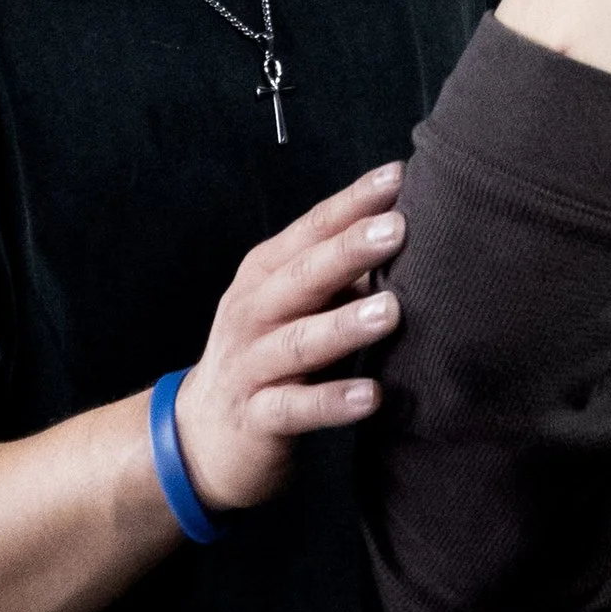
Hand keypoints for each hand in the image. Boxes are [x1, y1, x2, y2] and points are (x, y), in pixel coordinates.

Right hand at [171, 164, 407, 515]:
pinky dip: (331, 402)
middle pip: (302, 276)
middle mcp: (253, 312)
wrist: (201, 435)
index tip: (398, 176)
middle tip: (398, 228)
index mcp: (266, 274)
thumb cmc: (268, 355)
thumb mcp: (294, 307)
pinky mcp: (256, 418)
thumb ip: (341, 276)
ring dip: (344, 325)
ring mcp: (251, 365)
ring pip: (298, 341)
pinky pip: (295, 409)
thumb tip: (410, 235)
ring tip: (391, 310)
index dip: (352, 203)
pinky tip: (370, 396)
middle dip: (349, 250)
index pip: (312, 230)